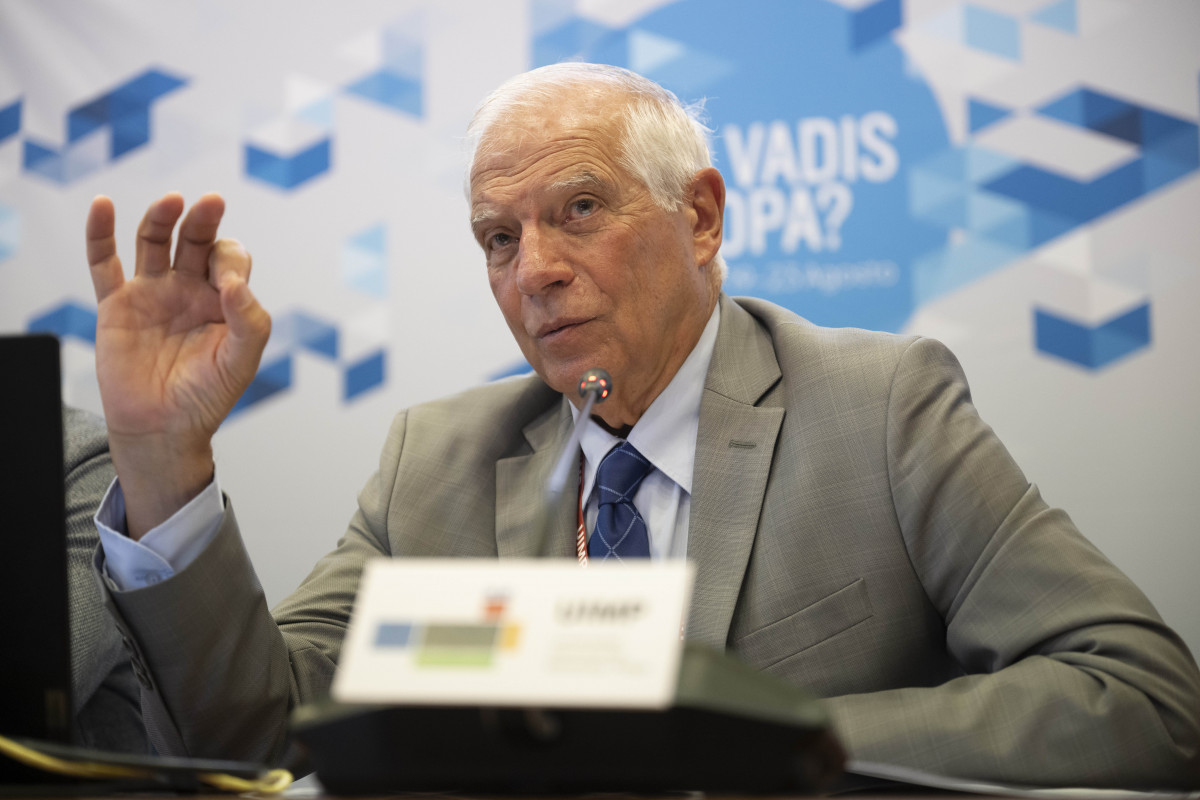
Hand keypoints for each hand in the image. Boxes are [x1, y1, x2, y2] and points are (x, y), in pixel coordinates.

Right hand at [85, 192, 269, 538]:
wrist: (164, 428)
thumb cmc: (207, 395)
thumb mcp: (242, 360)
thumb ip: (249, 320)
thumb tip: (233, 283)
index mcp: (223, 298)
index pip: (229, 258)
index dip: (230, 261)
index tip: (227, 286)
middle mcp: (188, 289)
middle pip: (195, 240)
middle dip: (203, 221)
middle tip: (211, 202)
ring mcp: (151, 293)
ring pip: (154, 241)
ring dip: (161, 218)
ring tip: (173, 201)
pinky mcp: (116, 304)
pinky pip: (104, 263)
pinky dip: (100, 233)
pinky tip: (102, 205)